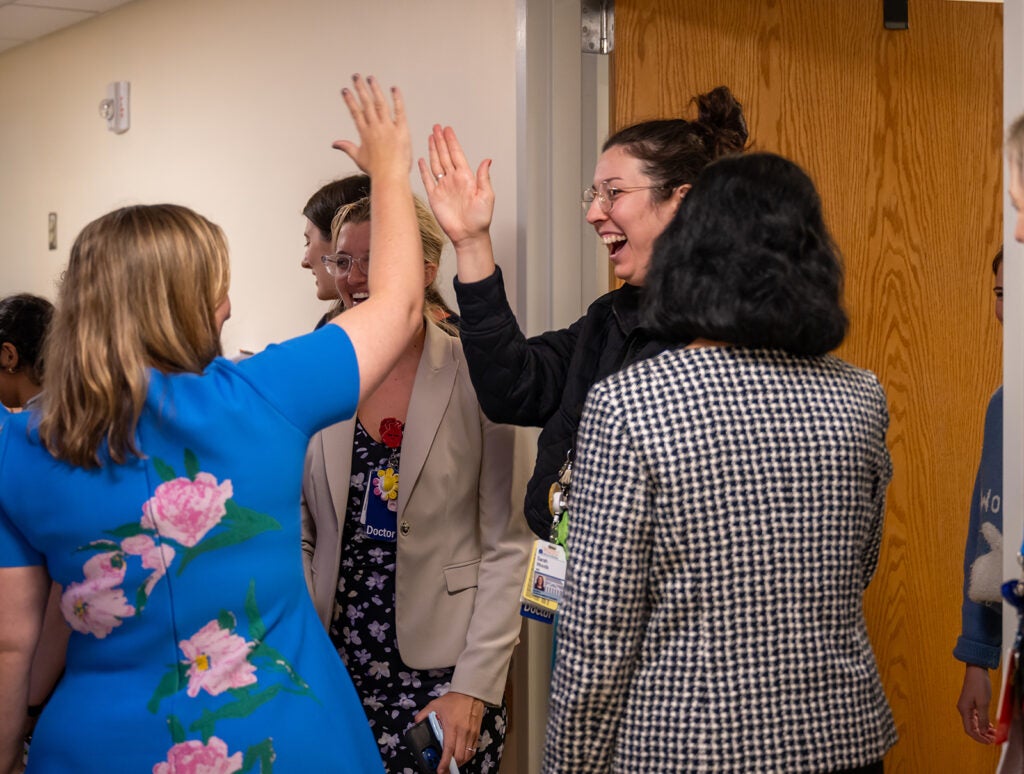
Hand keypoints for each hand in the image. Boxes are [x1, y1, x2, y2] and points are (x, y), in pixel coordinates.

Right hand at [332, 74, 410, 179]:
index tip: (345, 90)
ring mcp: (388, 128)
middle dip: (360, 89)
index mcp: (365, 133)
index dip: (350, 100)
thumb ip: (347, 147)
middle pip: (366, 104)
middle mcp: (375, 128)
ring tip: (370, 78)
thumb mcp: (359, 158)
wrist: (391, 177)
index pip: (355, 112)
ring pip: (380, 104)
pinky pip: (399, 111)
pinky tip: (394, 88)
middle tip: (356, 77)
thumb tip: (334, 144)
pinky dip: (397, 99)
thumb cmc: (376, 170)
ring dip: (374, 89)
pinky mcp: (401, 130)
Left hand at [415, 691, 484, 771]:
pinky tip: (461, 756)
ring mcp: (471, 733)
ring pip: (467, 755)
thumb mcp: (435, 704)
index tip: (439, 771)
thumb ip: (424, 714)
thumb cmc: (452, 700)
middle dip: (452, 766)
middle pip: (459, 756)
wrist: (470, 692)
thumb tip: (415, 723)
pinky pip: (473, 750)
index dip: (444, 762)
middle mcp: (463, 732)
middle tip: (444, 769)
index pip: (448, 749)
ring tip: (452, 764)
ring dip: (460, 762)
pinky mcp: (477, 733)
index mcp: (451, 726)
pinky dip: (467, 756)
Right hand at [418, 125, 493, 247]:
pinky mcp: (435, 197)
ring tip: (430, 137)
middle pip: (445, 155)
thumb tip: (487, 160)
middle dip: (440, 141)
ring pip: (436, 164)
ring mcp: (444, 188)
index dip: (451, 142)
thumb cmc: (480, 219)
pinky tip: (423, 160)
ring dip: (433, 151)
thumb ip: (484, 178)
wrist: (468, 235)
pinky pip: (428, 180)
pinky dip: (424, 170)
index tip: (447, 130)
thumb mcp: (487, 196)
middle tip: (436, 127)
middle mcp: (454, 180)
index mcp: (466, 178)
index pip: (457, 155)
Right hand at [957, 664, 996, 742]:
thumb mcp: (983, 703)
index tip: (988, 742)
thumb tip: (982, 731)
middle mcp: (963, 709)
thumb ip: (982, 719)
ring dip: (983, 730)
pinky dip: (983, 723)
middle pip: (971, 727)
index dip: (978, 738)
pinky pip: (976, 717)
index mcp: (964, 710)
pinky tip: (990, 726)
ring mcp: (967, 706)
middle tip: (993, 740)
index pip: (969, 730)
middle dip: (982, 735)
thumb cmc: (978, 684)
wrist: (976, 670)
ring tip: (994, 734)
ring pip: (974, 723)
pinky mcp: (971, 703)